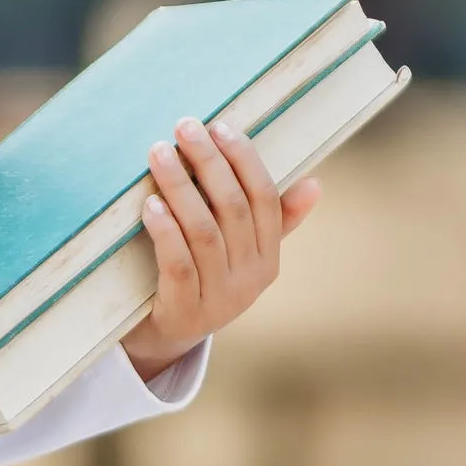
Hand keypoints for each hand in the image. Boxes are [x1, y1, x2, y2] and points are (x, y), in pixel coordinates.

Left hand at [123, 114, 318, 378]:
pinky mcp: (184, 311)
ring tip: (159, 154)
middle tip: (184, 127)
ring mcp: (219, 297)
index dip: (243, 160)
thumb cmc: (204, 280)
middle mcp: (250, 278)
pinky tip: (150, 202)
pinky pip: (178, 263)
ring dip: (181, 187)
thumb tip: (315, 185)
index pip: (264, 197)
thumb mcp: (241, 254)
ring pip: (203, 232)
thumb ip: (273, 220)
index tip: (220, 126)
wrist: (168, 339)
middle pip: (233, 208)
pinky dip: (165, 230)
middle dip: (209, 162)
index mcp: (268, 257)